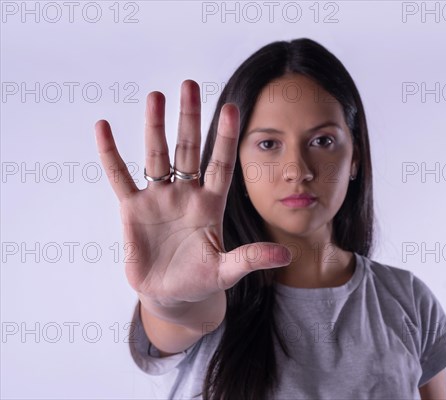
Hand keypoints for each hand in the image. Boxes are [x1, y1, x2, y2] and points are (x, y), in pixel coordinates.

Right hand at [94, 80, 291, 307]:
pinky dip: (110, 154)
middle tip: (189, 85)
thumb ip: (251, 258)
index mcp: (210, 204)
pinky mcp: (132, 210)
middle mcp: (186, 194)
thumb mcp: (227, 270)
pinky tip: (103, 127)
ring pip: (156, 156)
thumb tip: (286, 255)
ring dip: (155, 127)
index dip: (225, 138)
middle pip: (188, 149)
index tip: (232, 108)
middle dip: (189, 119)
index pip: (221, 163)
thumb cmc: (201, 280)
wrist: (172, 294)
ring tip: (155, 96)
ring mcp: (159, 199)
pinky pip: (120, 176)